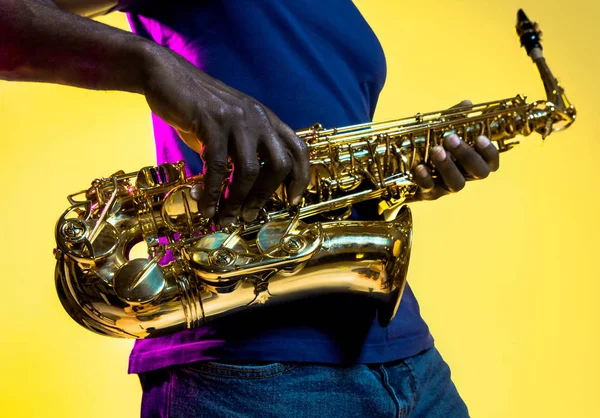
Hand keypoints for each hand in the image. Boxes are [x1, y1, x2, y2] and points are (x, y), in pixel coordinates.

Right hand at [140, 45, 309, 224]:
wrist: (166, 75)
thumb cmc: (198, 108)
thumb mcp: (230, 127)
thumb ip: (242, 151)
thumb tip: (244, 192)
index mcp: (266, 120)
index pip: (297, 149)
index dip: (301, 177)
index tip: (292, 201)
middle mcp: (258, 118)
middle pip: (280, 164)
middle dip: (265, 196)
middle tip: (250, 215)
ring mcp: (237, 119)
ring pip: (249, 170)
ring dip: (237, 200)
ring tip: (226, 218)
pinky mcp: (212, 122)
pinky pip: (217, 167)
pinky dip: (213, 193)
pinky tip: (206, 207)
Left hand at [411, 100, 499, 200]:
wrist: (404, 171)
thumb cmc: (430, 148)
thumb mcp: (440, 131)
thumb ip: (454, 119)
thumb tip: (467, 104)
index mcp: (472, 162)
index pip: (491, 162)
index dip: (489, 152)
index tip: (480, 137)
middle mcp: (464, 175)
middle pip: (478, 173)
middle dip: (467, 155)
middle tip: (451, 139)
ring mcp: (447, 186)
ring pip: (457, 184)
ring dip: (448, 166)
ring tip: (436, 150)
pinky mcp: (429, 193)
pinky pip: (430, 189)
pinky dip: (425, 178)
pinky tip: (420, 167)